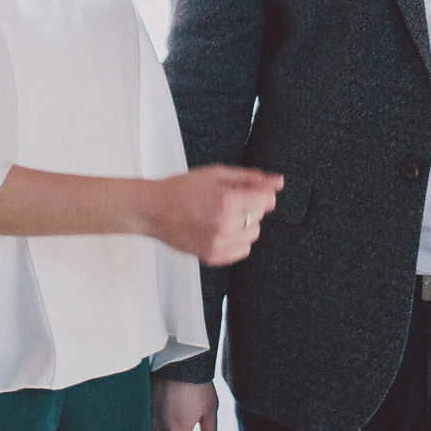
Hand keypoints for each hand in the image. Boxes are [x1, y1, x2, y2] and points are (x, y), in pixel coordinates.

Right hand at [144, 167, 282, 263]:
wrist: (153, 210)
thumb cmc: (181, 188)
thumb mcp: (216, 174)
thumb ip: (250, 178)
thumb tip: (278, 182)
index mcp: (227, 200)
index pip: (267, 201)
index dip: (260, 193)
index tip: (249, 191)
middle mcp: (225, 224)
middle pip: (259, 216)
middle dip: (249, 206)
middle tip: (226, 200)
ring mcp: (218, 243)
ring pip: (253, 234)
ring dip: (244, 224)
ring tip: (221, 215)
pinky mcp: (212, 256)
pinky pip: (242, 250)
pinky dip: (236, 239)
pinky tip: (219, 229)